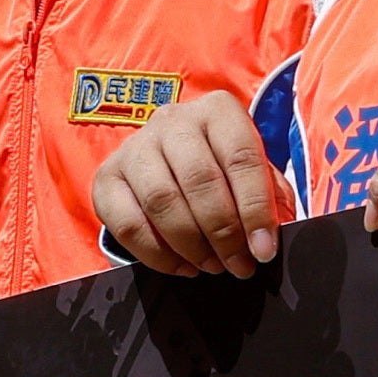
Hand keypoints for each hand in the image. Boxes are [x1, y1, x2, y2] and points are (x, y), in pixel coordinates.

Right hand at [91, 94, 294, 276]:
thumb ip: (270, 201)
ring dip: (191, 245)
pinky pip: (128, 224)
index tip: (264, 251)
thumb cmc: (223, 170)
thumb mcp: (255, 176)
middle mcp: (173, 120)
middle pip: (199, 180)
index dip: (255, 209)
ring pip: (162, 202)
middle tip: (238, 266)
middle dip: (223, 233)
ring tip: (212, 266)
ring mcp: (135, 147)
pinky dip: (158, 255)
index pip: (241, 157)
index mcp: (218, 110)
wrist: (171, 161)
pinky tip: (181, 266)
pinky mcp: (107, 177)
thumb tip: (269, 242)